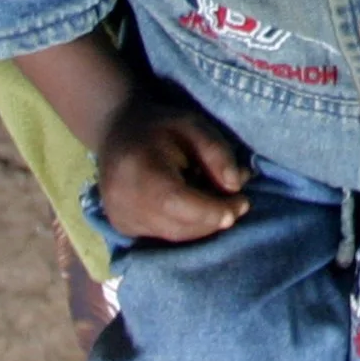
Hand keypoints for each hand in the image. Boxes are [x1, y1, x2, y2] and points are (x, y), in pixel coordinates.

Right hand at [95, 88, 251, 242]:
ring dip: (203, 225)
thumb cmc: (161, 127)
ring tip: (224, 205)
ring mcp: (120, 219)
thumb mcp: (194, 126)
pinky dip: (186, 226)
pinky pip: (163, 234)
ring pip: (172, 234)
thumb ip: (217, 153)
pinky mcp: (123, 228)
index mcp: (139, 170)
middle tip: (241, 205)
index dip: (210, 210)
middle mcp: (123, 202)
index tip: (242, 204)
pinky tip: (198, 208)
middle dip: (213, 219)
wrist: (117, 134)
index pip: (175, 202)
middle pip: (177, 225)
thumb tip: (236, 185)